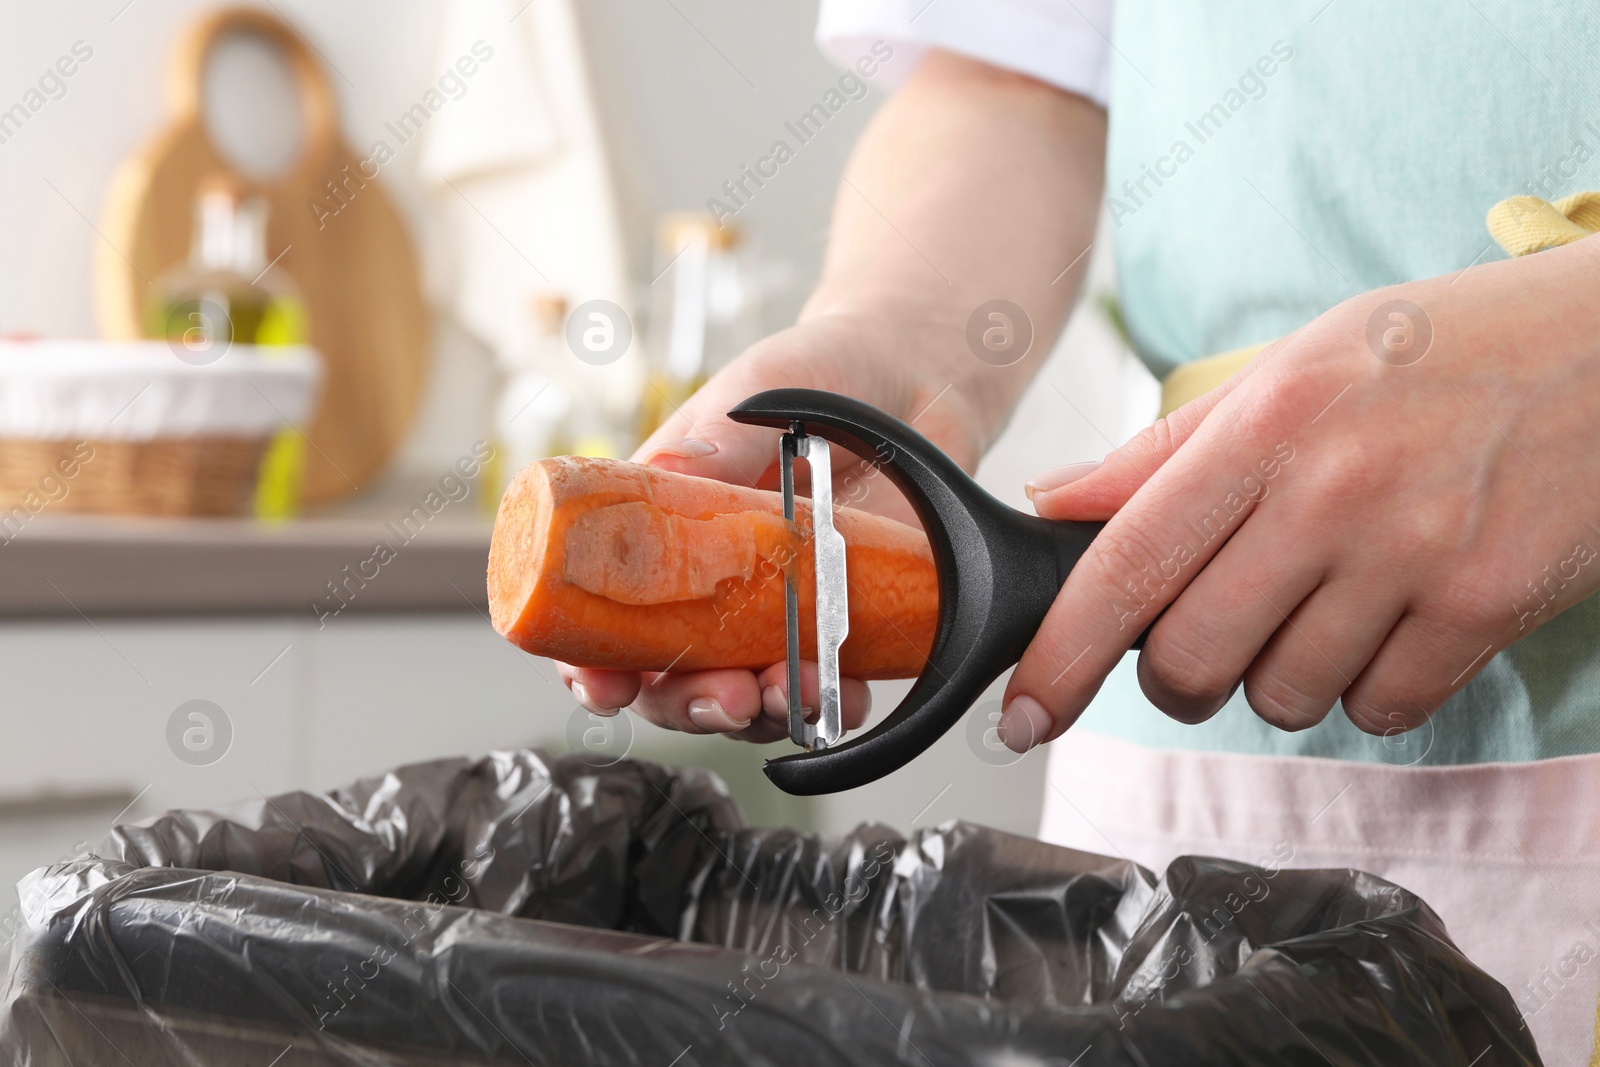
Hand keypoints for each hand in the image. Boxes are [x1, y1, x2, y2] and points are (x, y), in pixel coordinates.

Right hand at [560, 47, 1104, 740]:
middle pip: (666, 673)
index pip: (598, 614)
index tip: (601, 685)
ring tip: (782, 695)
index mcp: (658, 530)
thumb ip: (713, 442)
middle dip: (681, 701)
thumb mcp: (756, 393)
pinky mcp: (839, 626)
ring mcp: (773, 611)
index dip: (588, 662)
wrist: (913, 377)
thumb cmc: (817, 374)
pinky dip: (828, 709)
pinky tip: (838, 701)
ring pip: (740, 693)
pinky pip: (825, 691)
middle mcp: (706, 583)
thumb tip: (668, 473)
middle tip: (720, 695)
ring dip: (753, 712)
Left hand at [1000, 236, 1599, 750]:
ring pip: (1284, 696)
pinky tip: (1393, 624)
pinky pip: (1383, 709)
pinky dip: (1370, 690)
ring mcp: (1416, 552)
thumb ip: (1167, 447)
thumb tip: (1056, 501)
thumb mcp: (1296, 364)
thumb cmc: (1445, 352)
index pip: (1127, 562)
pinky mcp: (1488, 605)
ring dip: (1281, 677)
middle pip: (1191, 659)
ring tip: (1326, 604)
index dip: (1059, 654)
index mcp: (1267, 420)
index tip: (1023, 713)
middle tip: (1206, 643)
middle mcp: (1333, 489)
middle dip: (1177, 677)